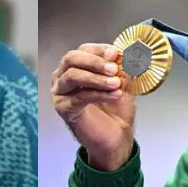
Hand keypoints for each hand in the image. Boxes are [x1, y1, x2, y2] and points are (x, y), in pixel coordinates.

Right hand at [51, 43, 136, 169]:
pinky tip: (115, 95)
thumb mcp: (123, 82)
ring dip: (96, 78)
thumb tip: (127, 54)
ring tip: (116, 83)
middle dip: (95, 61)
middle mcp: (63, 77)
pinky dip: (99, 94)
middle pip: (72, 59)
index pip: (83, 50)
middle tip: (114, 68)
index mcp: (77, 67)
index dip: (99, 50)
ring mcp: (60, 92)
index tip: (115, 54)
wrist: (116, 137)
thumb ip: (122, 68)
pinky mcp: (63, 108)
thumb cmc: (116, 110)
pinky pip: (79, 96)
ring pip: (72, 76)